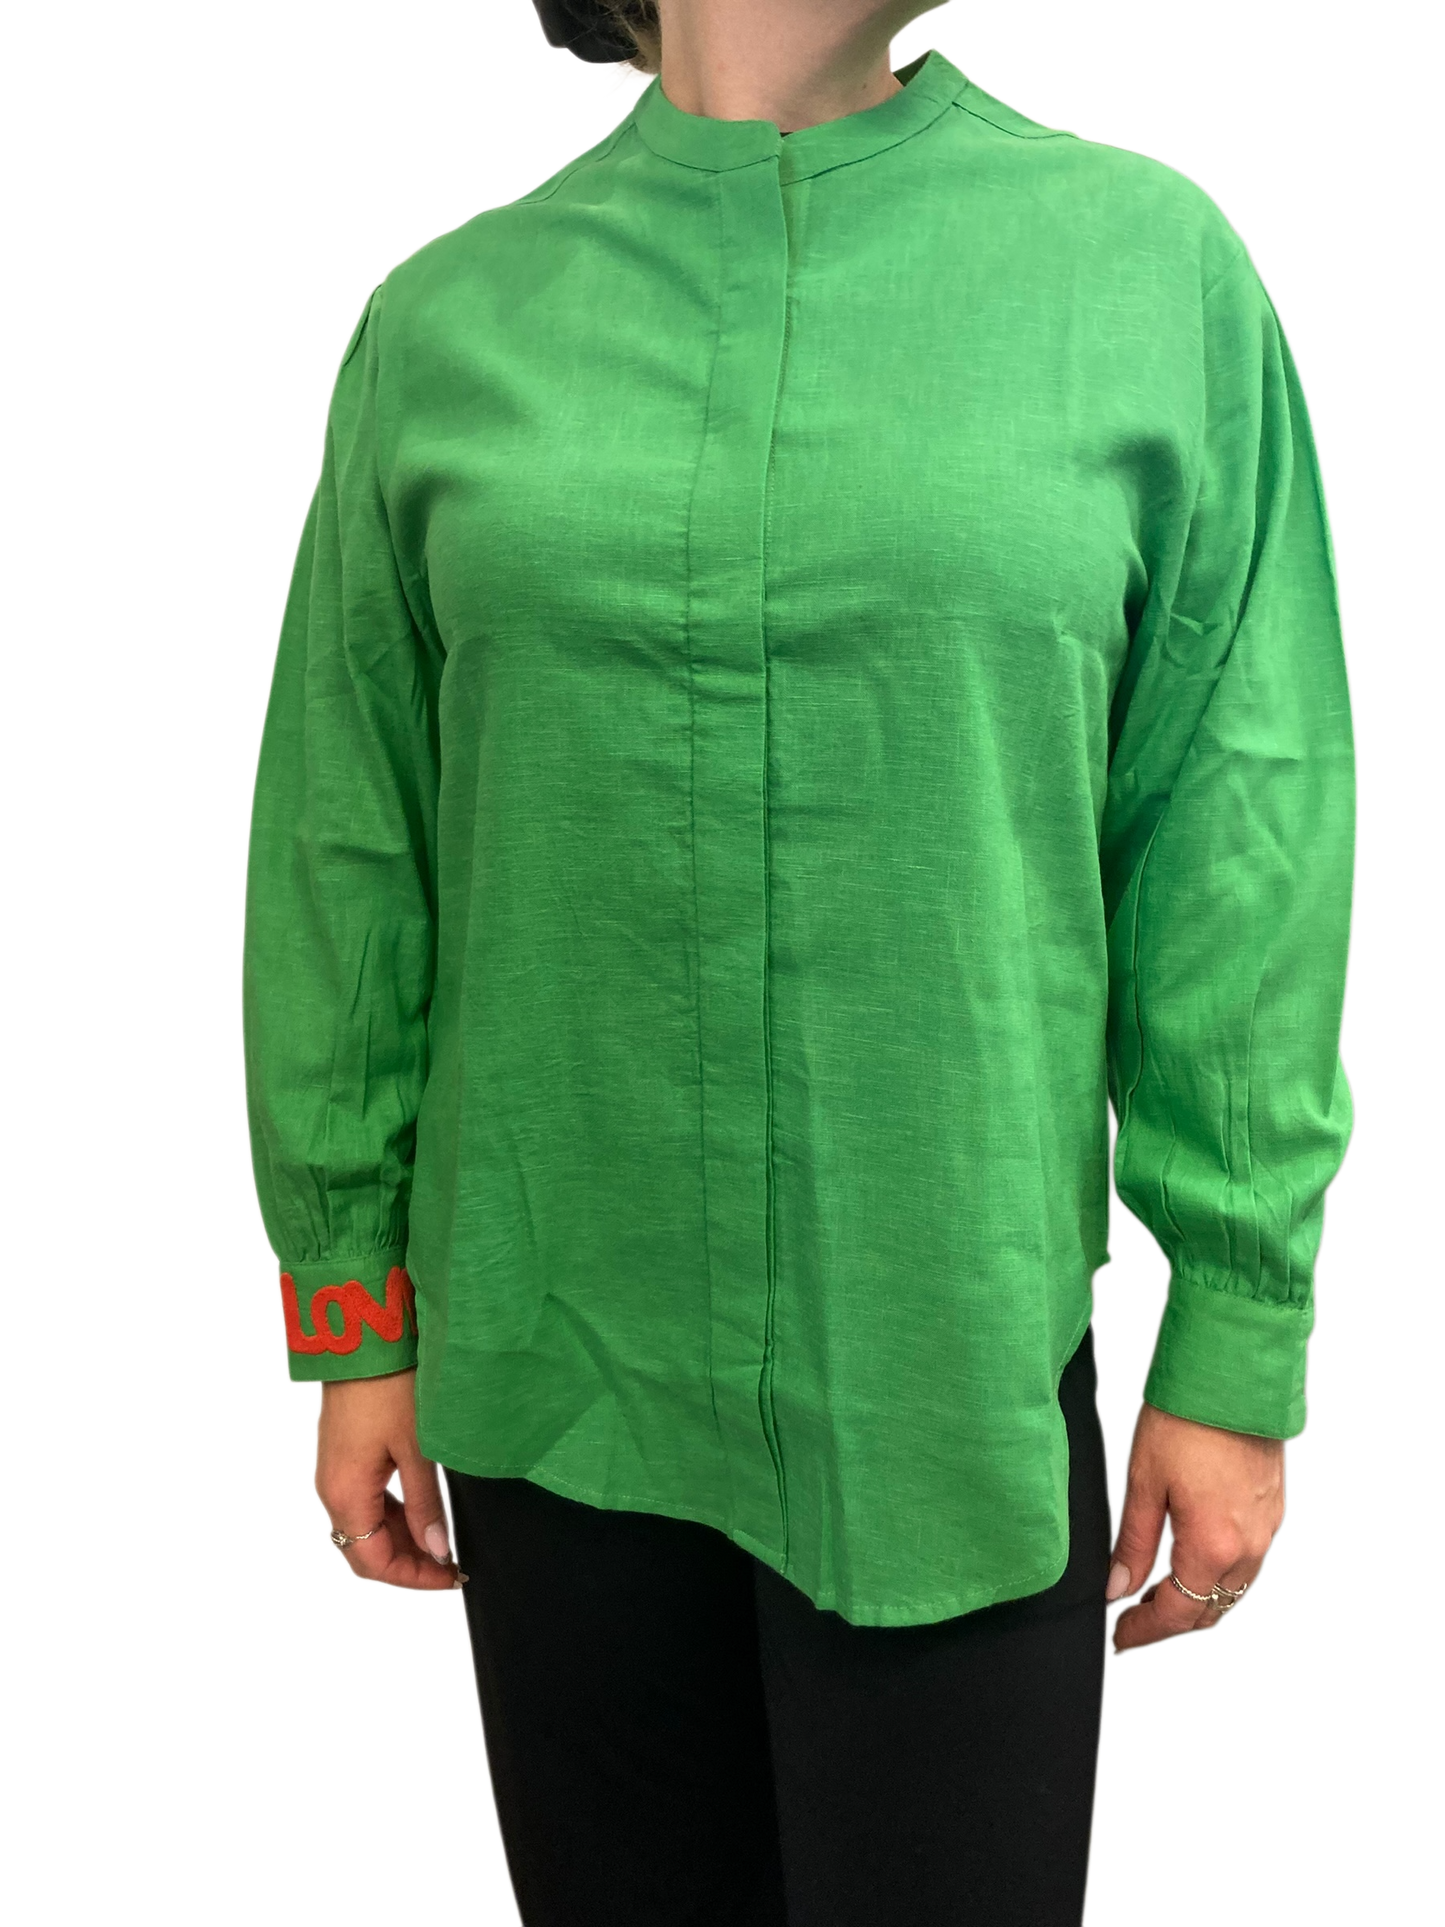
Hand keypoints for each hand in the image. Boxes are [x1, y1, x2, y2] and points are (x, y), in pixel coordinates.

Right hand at [313, 1368, 461, 1592]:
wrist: (362, 1335)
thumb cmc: (391, 1387)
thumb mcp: (418, 1448)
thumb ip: (426, 1504)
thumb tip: (436, 1550)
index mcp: (345, 1495)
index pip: (373, 1562)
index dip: (412, 1578)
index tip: (451, 1576)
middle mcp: (330, 1490)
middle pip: (364, 1549)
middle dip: (407, 1563)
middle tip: (450, 1564)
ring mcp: (333, 1472)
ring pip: (364, 1526)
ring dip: (400, 1540)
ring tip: (441, 1540)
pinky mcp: (341, 1455)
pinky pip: (362, 1501)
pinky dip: (390, 1515)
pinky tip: (419, 1510)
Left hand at [1106, 1399, 1286, 1657]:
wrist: (1235, 1372)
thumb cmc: (1186, 1417)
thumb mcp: (1144, 1480)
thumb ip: (1132, 1541)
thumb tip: (1117, 1587)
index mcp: (1213, 1546)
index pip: (1177, 1613)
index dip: (1144, 1632)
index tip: (1118, 1638)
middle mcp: (1249, 1546)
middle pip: (1211, 1610)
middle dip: (1172, 1621)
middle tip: (1134, 1618)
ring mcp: (1268, 1527)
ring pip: (1234, 1589)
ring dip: (1198, 1599)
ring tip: (1157, 1591)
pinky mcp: (1274, 1507)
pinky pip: (1249, 1560)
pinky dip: (1220, 1572)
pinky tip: (1192, 1558)